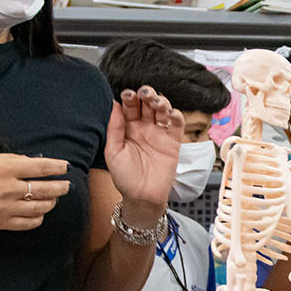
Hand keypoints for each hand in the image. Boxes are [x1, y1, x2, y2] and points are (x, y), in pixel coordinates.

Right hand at [0, 153, 70, 230]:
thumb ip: (7, 160)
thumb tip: (29, 162)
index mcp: (4, 168)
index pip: (40, 167)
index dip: (57, 167)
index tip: (65, 167)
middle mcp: (8, 188)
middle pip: (46, 189)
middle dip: (61, 187)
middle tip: (66, 186)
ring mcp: (5, 207)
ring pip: (40, 208)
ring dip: (51, 203)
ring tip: (54, 199)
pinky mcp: (0, 223)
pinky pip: (28, 224)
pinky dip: (38, 219)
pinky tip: (39, 215)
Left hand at [106, 86, 182, 223]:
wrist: (143, 197)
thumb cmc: (125, 177)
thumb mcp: (113, 152)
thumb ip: (114, 128)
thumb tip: (114, 104)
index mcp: (127, 128)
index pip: (129, 106)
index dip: (129, 97)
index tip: (127, 94)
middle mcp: (144, 127)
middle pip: (147, 104)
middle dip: (146, 94)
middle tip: (143, 93)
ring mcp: (159, 133)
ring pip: (162, 110)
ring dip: (161, 101)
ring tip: (156, 101)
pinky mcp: (173, 141)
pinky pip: (177, 124)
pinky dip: (176, 115)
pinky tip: (171, 113)